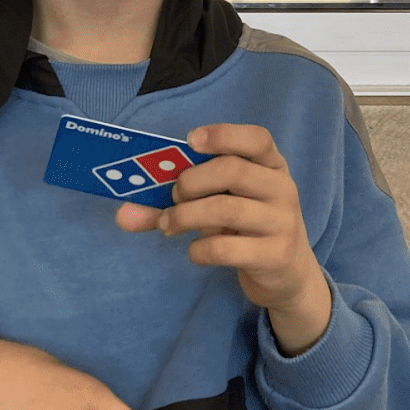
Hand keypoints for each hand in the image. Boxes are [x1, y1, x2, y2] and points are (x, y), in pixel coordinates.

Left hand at [115, 124, 331, 354]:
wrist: (287, 274)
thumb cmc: (246, 228)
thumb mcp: (219, 206)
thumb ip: (174, 203)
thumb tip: (122, 214)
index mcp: (271, 165)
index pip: (256, 138)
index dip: (223, 135)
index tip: (190, 141)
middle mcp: (282, 188)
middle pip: (233, 170)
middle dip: (191, 181)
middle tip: (173, 195)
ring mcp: (283, 222)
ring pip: (226, 209)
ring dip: (185, 216)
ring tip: (169, 225)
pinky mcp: (275, 255)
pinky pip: (226, 248)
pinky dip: (199, 249)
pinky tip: (194, 251)